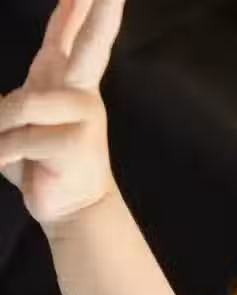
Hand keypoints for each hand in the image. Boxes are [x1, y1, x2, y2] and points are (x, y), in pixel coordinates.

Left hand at [0, 0, 125, 230]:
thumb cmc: (41, 164)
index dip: (82, 6)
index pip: (72, 34)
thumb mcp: (16, 122)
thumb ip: (8, 101)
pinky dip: (5, 154)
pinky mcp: (74, 143)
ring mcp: (83, 118)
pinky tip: (19, 166)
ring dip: (1, 131)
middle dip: (102, 14)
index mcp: (66, 83)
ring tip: (6, 149)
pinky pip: (21, 138)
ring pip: (22, 105)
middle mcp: (81, 93)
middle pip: (90, 46)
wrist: (71, 209)